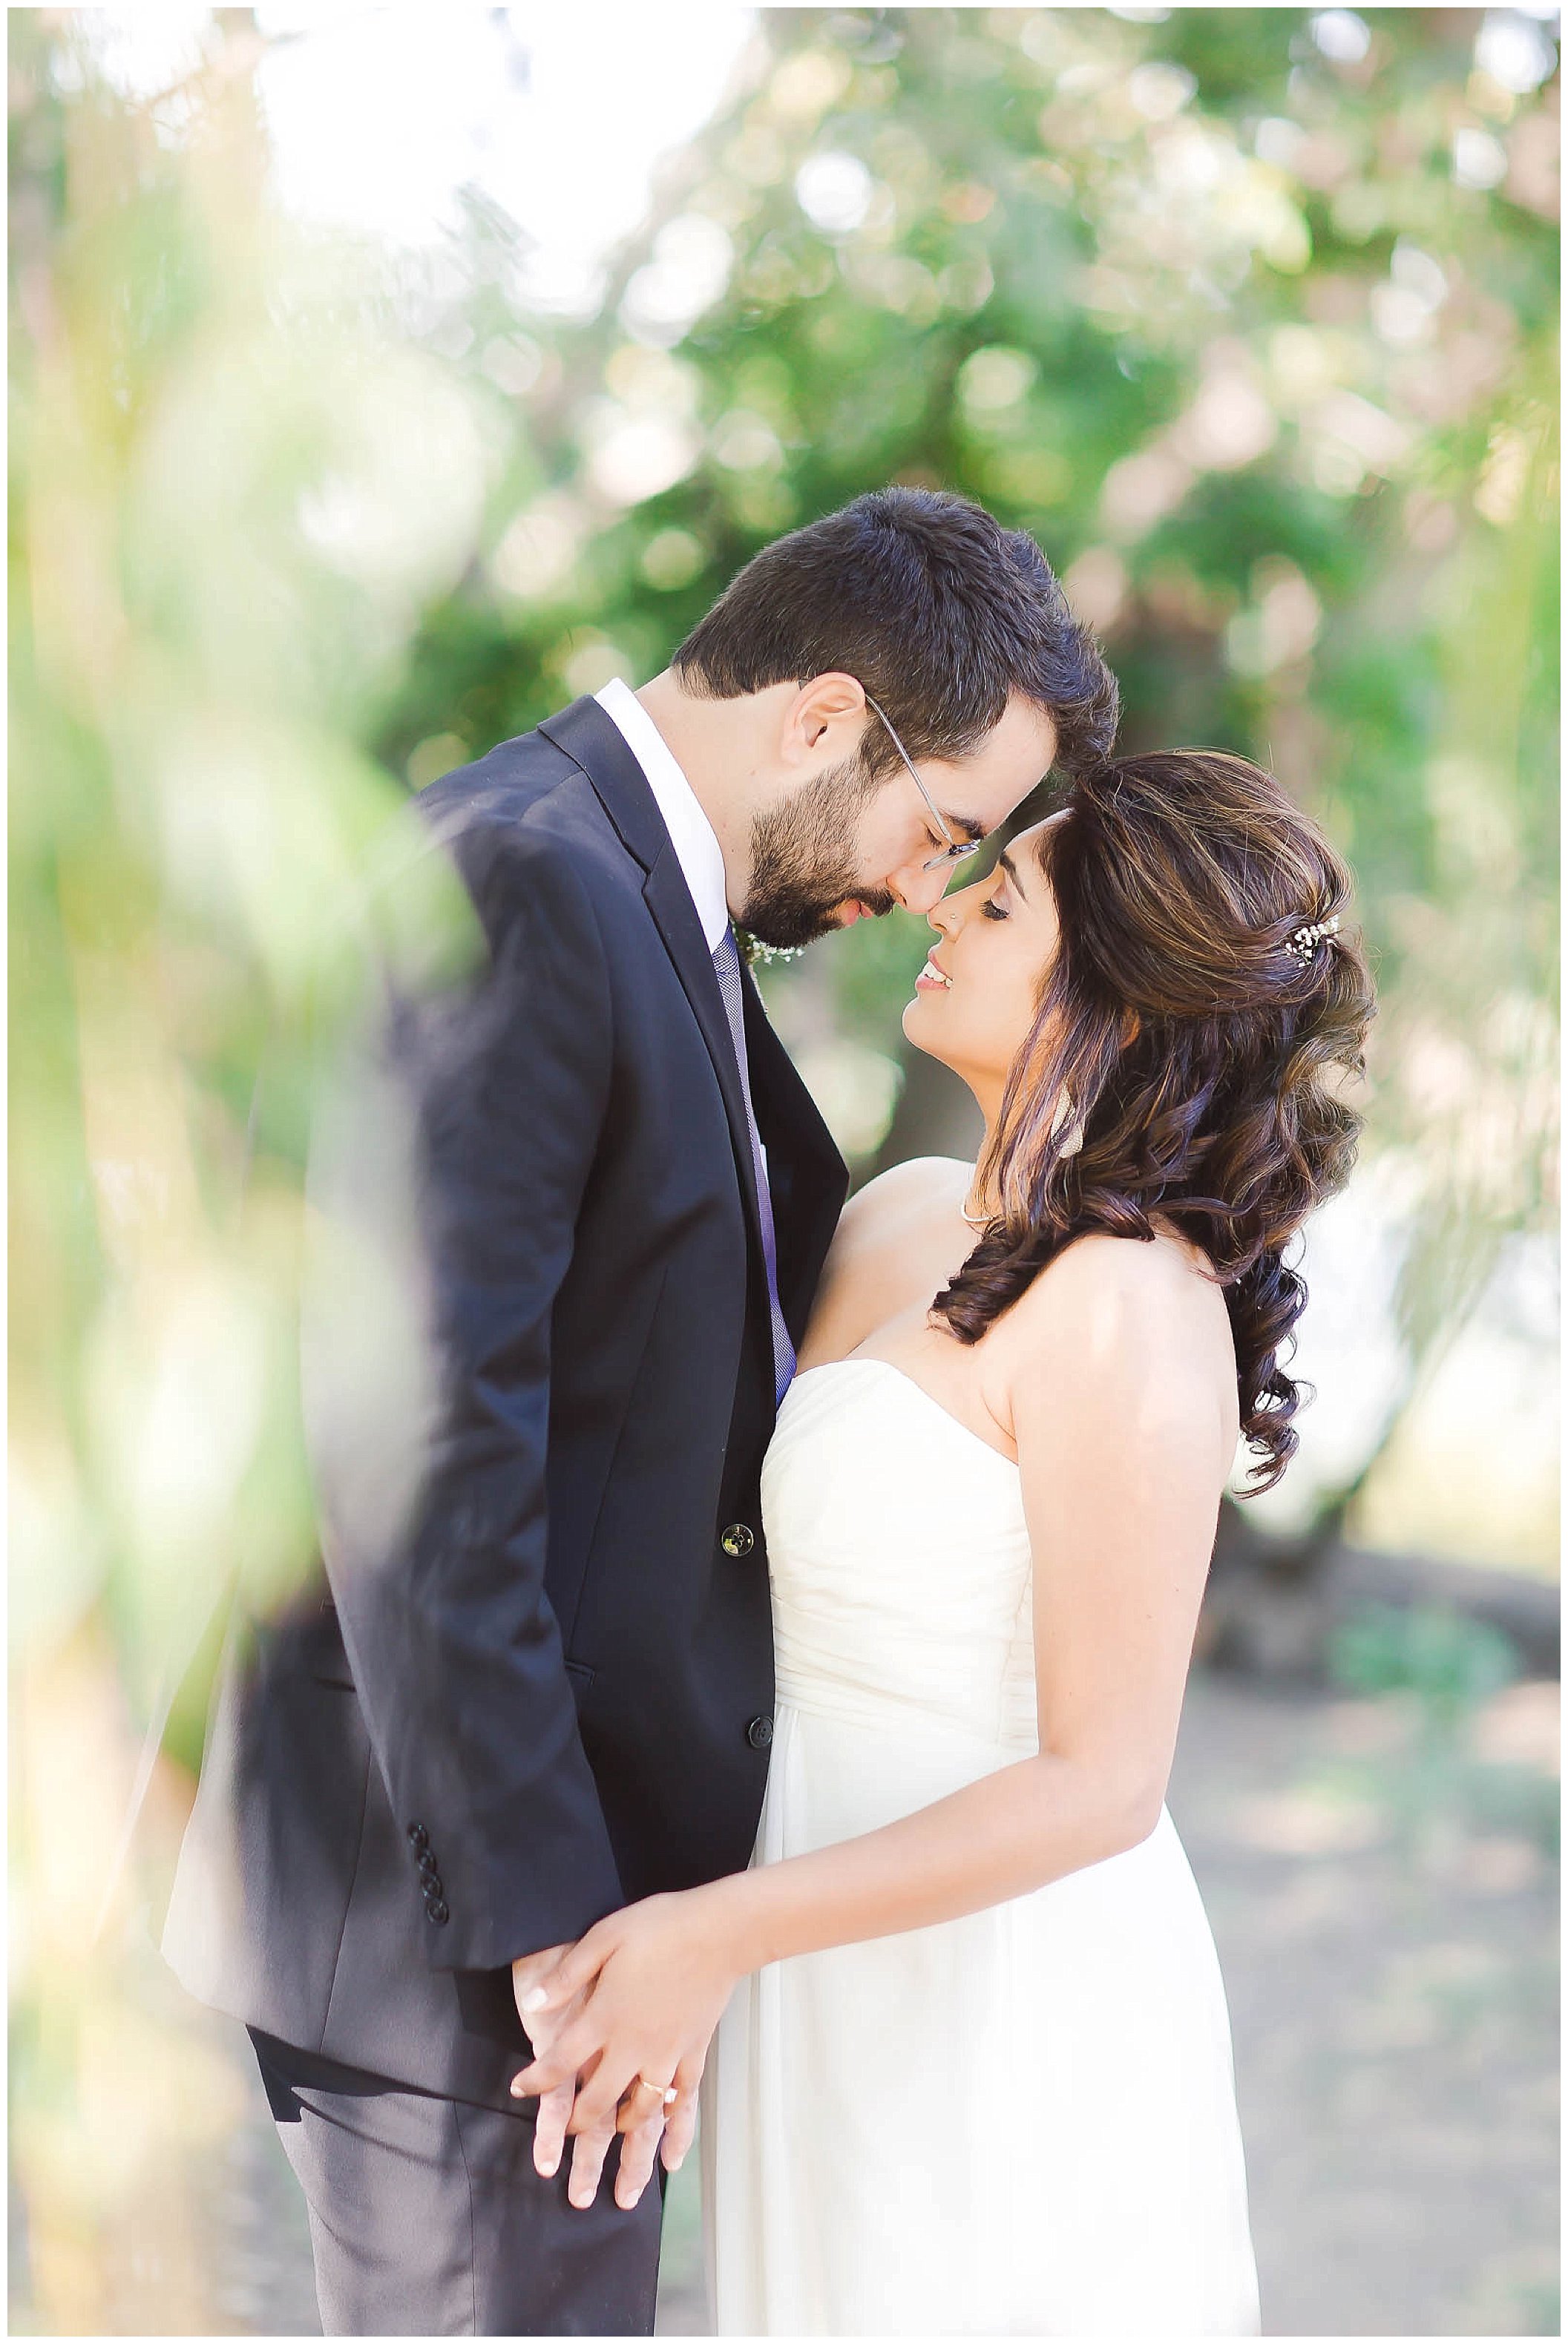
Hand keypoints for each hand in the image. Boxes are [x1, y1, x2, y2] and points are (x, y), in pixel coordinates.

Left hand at [509, 1883, 745, 2207]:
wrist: (719, 1931)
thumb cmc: (659, 1928)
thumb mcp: (603, 1937)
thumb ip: (567, 1975)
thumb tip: (533, 2003)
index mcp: (604, 2019)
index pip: (559, 2063)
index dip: (535, 2080)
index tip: (518, 2089)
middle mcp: (632, 2047)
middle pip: (598, 2101)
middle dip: (577, 2125)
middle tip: (567, 2135)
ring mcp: (666, 2055)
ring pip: (640, 2110)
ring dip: (623, 2133)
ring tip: (614, 2144)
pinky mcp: (694, 2052)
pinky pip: (683, 2099)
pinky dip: (675, 2126)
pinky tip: (671, 2144)